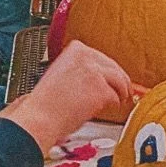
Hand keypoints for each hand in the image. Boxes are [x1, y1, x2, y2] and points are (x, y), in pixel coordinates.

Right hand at [5, 41, 133, 152]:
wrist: (41, 116)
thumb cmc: (46, 102)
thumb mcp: (61, 73)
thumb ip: (79, 70)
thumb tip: (95, 77)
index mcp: (75, 50)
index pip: (100, 56)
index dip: (107, 68)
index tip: (110, 74)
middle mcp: (86, 57)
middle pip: (113, 66)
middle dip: (120, 78)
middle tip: (124, 88)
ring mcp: (94, 72)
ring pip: (119, 79)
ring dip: (123, 90)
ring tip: (123, 97)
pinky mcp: (101, 90)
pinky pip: (115, 96)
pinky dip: (116, 103)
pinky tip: (114, 106)